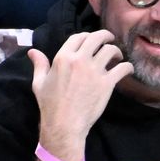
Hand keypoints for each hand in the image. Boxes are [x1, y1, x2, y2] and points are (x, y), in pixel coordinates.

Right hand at [29, 30, 131, 160]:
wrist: (64, 125)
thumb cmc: (50, 105)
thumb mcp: (39, 83)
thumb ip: (39, 65)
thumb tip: (32, 51)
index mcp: (63, 57)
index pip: (78, 37)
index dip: (87, 36)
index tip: (92, 40)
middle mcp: (80, 60)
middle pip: (97, 38)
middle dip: (105, 36)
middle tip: (110, 40)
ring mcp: (95, 71)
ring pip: (111, 50)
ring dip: (116, 51)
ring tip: (117, 57)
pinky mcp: (107, 83)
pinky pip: (122, 68)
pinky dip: (127, 67)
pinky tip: (127, 69)